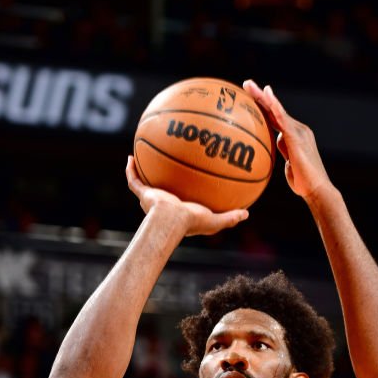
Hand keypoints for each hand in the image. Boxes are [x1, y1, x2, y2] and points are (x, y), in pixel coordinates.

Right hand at [125, 156, 247, 236]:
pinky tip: (130, 156)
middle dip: (161, 177)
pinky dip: (130, 169)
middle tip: (166, 164)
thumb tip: (246, 214)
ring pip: (144, 182)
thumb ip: (230, 217)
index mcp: (178, 210)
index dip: (183, 191)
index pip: (180, 200)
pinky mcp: (143, 194)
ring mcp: (151, 199)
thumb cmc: (191, 223)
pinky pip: (133, 180)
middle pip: (161, 188)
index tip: (187, 180)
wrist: (171, 221)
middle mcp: (163, 203)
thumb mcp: (216, 220)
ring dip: (143, 170)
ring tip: (143, 155)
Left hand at [242, 79, 332, 200]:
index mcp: (294, 135)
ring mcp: (298, 132)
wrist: (317, 190)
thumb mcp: (290, 166)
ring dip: (262, 97)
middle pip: (275, 110)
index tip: (250, 96)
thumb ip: (283, 153)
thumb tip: (273, 148)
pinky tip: (266, 96)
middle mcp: (297, 129)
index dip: (264, 106)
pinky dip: (275, 106)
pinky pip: (283, 119)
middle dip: (260, 96)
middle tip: (246, 84)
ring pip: (277, 110)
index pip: (275, 118)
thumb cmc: (303, 183)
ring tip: (248, 86)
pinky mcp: (298, 137)